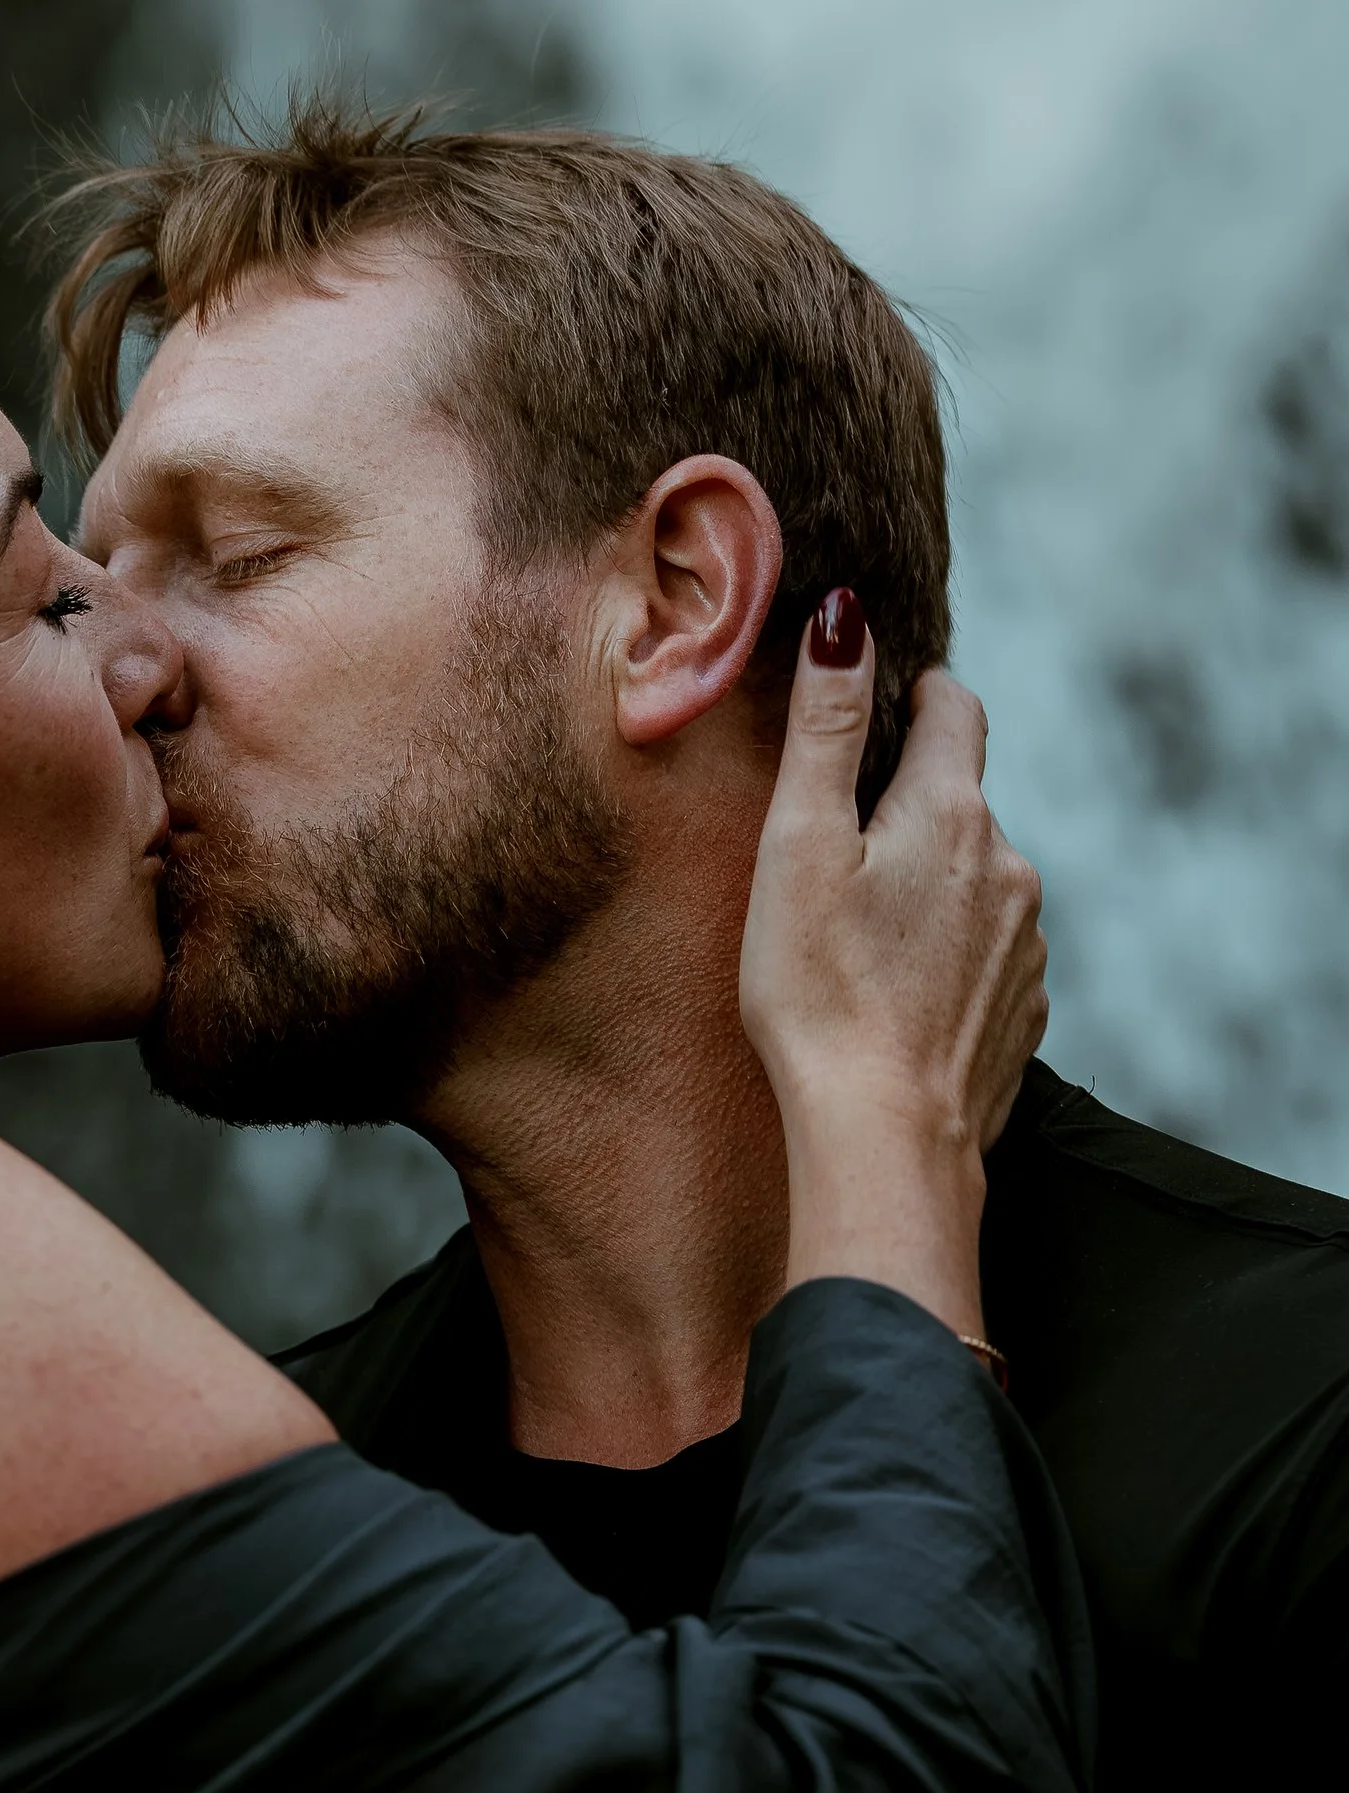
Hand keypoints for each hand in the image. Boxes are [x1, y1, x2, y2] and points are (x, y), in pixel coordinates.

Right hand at [742, 613, 1047, 1168]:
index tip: (885, 708)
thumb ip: (825, 730)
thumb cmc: (821, 997)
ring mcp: (1026, 945)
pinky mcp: (1021, 1014)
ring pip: (978, 885)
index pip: (956, 709)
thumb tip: (847, 620)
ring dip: (933, 894)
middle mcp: (1010, 866)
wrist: (884, 1139)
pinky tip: (898, 1002)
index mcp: (952, 814)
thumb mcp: (799, 848)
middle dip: (912, 812)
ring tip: (866, 944)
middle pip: (963, 804)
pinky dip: (948, 964)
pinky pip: (987, 961)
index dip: (919, 696)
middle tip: (843, 854)